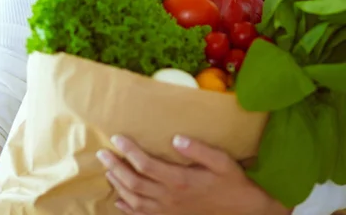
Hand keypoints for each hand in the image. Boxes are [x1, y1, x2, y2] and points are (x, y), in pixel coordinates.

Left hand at [96, 135, 290, 214]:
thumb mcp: (221, 161)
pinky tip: (119, 201)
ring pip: (135, 200)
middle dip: (116, 167)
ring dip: (118, 185)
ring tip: (108, 170)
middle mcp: (170, 198)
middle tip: (102, 154)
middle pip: (134, 183)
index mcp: (180, 180)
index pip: (146, 165)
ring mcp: (169, 211)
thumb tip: (176, 138)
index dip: (129, 151)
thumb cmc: (232, 183)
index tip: (117, 137)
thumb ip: (198, 149)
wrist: (243, 212)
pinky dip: (127, 209)